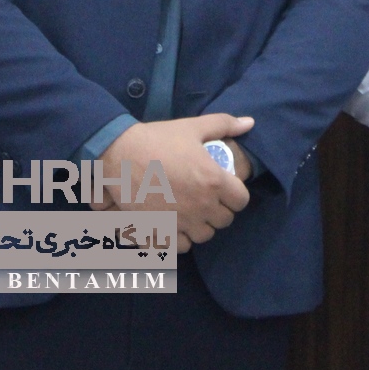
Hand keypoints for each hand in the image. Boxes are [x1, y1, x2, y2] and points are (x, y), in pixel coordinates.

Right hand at [96, 113, 253, 252]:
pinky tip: (176, 225)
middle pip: (224, 221)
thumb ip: (224, 124)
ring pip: (204, 236)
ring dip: (201, 226)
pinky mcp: (159, 232)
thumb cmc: (158, 139)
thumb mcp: (193, 127)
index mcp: (214, 182)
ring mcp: (179, 222)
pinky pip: (180, 247)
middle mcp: (200, 206)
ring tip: (193, 213)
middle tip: (209, 199)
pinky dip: (181, 239)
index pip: (241, 201)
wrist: (119, 154)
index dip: (236, 195)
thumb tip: (249, 123)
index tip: (227, 189)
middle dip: (220, 210)